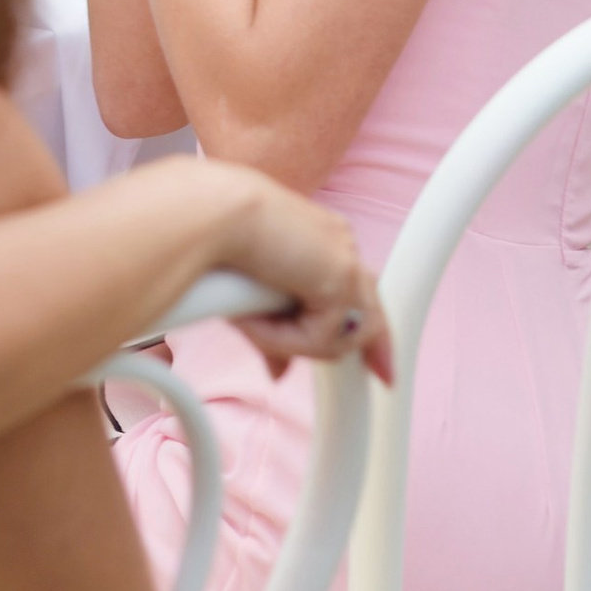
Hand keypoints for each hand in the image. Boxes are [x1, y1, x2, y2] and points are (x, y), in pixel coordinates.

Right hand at [203, 166, 393, 386]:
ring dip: (299, 343)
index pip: (356, 289)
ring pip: (347, 334)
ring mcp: (343, 258)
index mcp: (319, 236)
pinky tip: (253, 319)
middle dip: (376, 350)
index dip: (359, 328)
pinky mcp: (340, 277)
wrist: (209, 212)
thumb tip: (279, 372)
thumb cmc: (214, 238)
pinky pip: (321, 336)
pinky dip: (282, 338)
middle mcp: (338, 242)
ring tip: (256, 327)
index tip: (376, 365)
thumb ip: (273, 333)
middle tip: (382, 377)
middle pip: (371, 310)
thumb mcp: (250, 298)